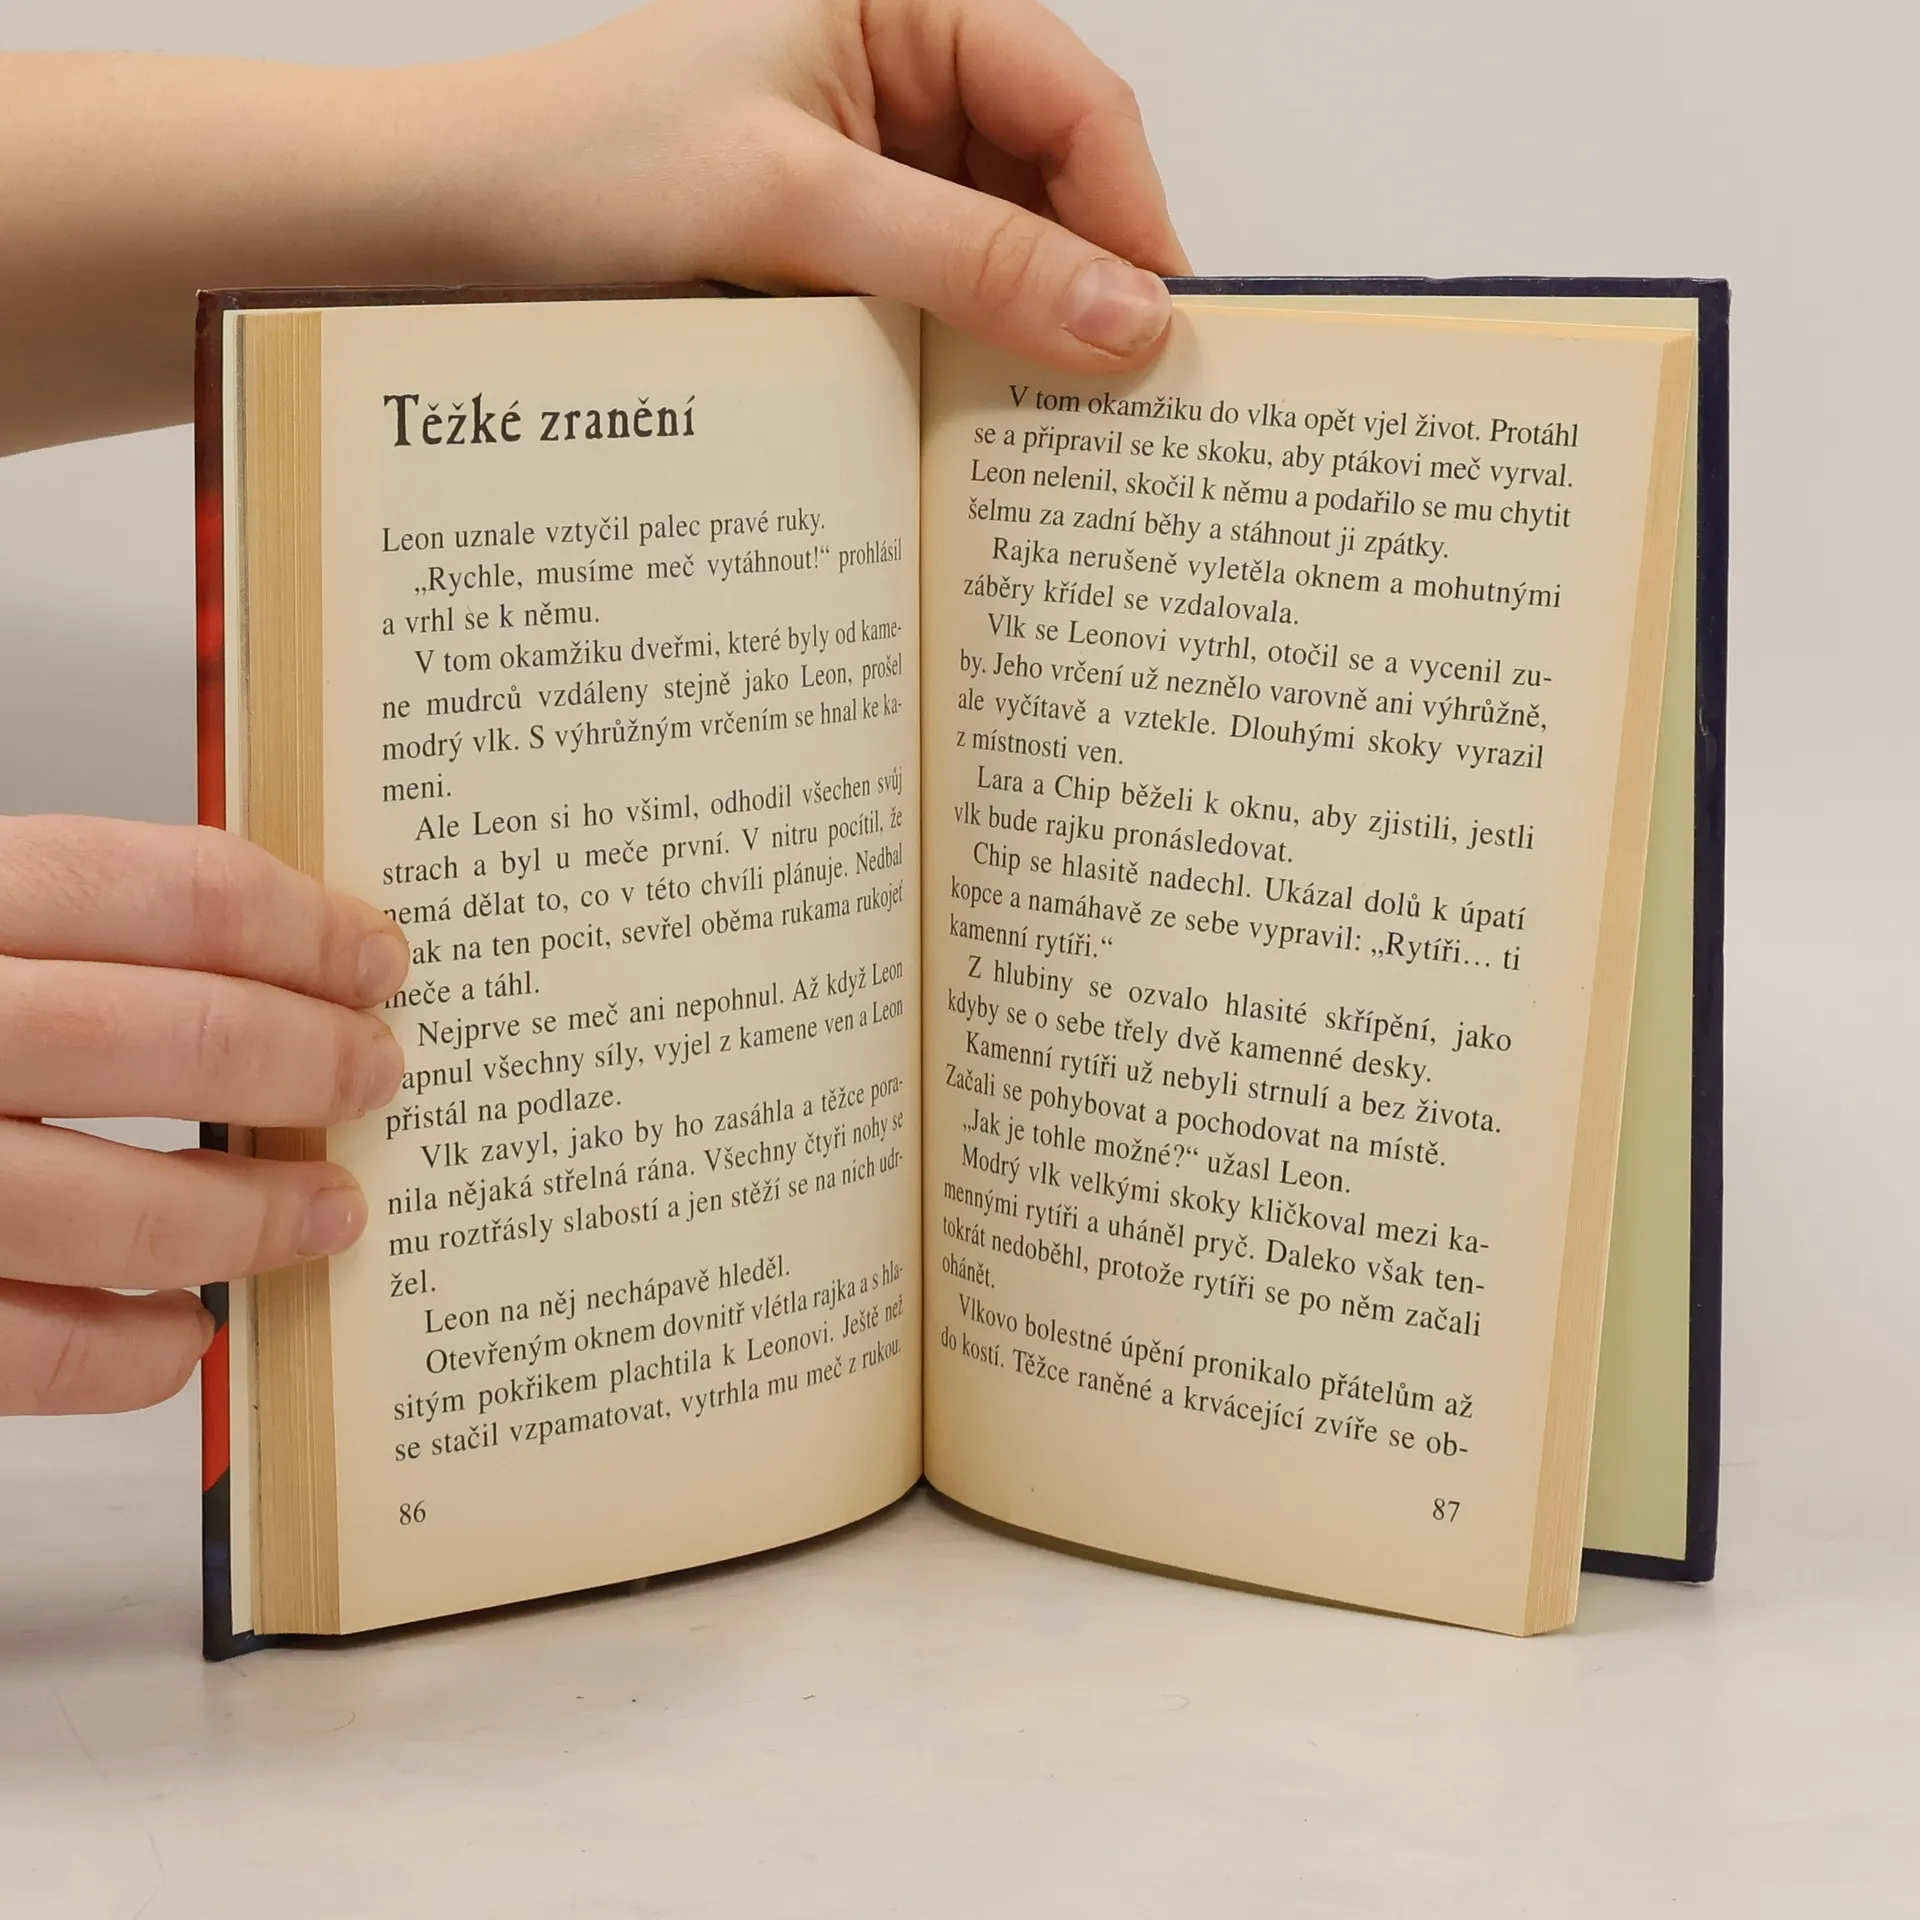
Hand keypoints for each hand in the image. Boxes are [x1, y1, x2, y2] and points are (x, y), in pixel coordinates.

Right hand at [0, 817, 408, 1413]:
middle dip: (310, 1065)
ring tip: (331, 1211)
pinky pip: (30, 1348)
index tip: (376, 960)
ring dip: (254, 1217)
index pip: (165, 891)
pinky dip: (133, 1354)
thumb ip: (66, 936)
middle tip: (376, 1077)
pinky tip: (187, 1335)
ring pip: (119, 1205)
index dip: (301, 926)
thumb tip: (282, 967)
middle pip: (175, 1038)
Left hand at [1, 0, 1189, 447]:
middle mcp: (895, 73)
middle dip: (1085, 288)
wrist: (438, 229)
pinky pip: (933, 298)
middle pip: (1052, 182)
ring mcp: (866, 165)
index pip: (1074, 99)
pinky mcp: (832, 246)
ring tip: (1046, 436)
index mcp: (901, 1)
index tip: (1162, 338)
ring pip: (1000, 251)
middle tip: (1120, 412)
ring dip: (1022, 336)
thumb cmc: (581, 168)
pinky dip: (957, 359)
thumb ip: (971, 257)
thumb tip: (1127, 321)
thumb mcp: (795, 204)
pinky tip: (966, 423)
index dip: (1133, 217)